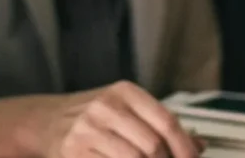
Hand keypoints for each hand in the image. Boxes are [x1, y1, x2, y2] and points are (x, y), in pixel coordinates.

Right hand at [39, 82, 200, 157]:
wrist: (45, 122)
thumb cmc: (93, 118)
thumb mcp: (126, 110)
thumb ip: (160, 125)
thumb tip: (199, 145)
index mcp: (125, 92)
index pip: (167, 121)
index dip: (185, 148)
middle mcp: (107, 106)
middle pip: (153, 145)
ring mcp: (88, 129)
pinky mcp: (75, 152)